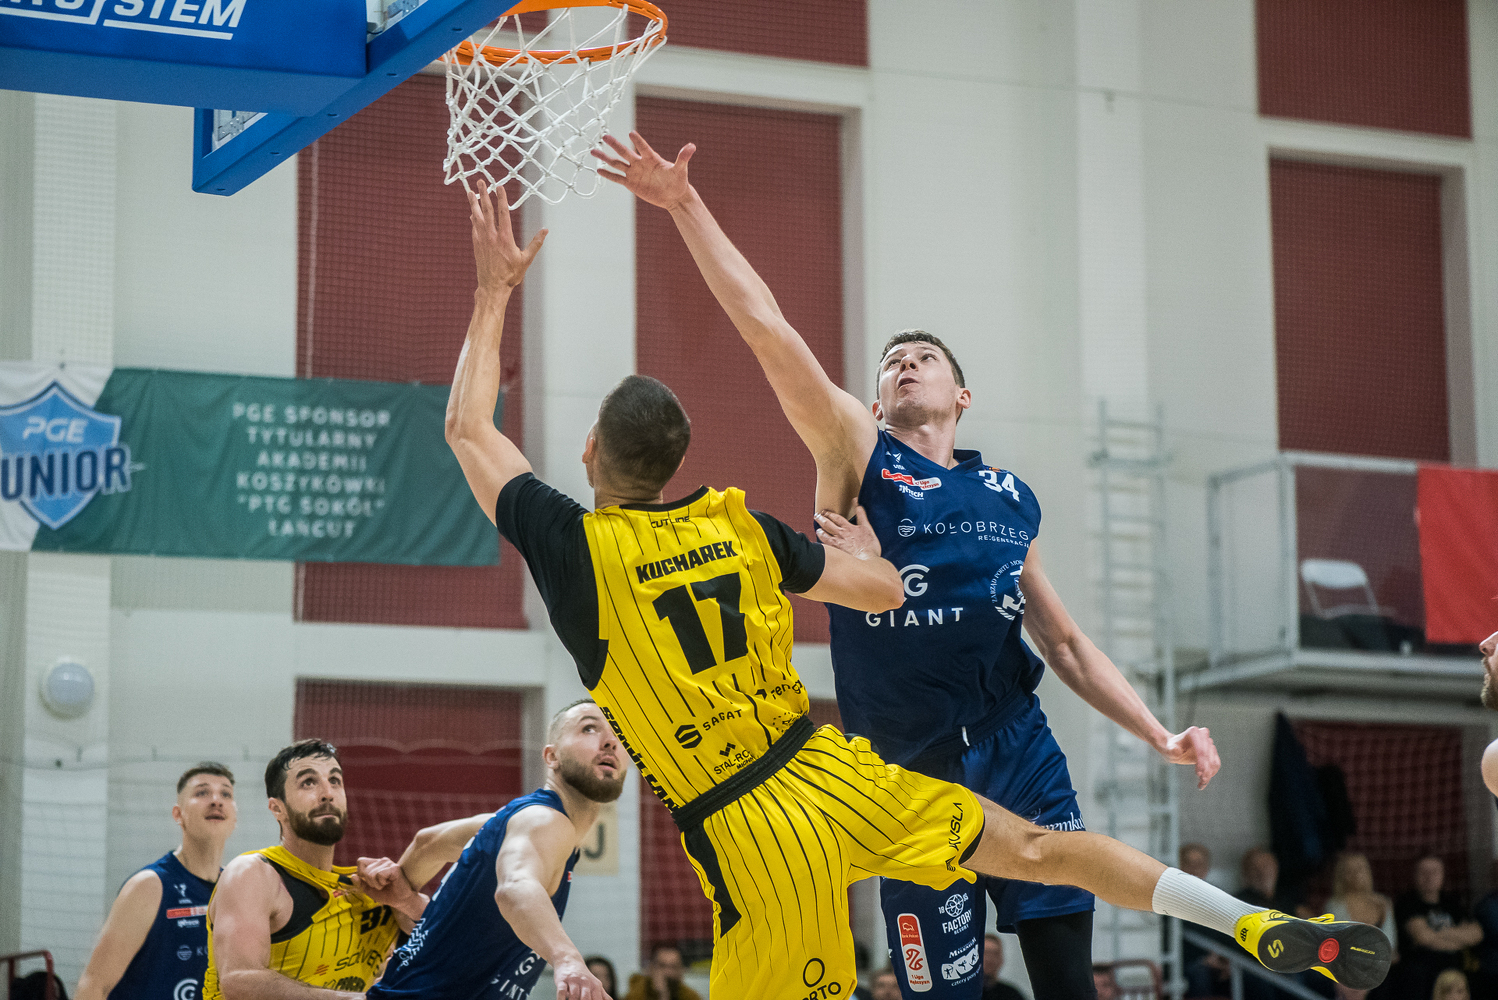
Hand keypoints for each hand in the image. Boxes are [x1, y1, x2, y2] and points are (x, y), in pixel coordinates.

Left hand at [349, 856, 421, 914]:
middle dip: (369, 882)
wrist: (399, 901)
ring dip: (376, 884)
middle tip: (381, 885)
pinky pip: (379, 875)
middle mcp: (382, 860)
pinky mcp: (394, 868)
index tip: (370, 882)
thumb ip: (360, 883)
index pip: (360, 861)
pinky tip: (390, 883)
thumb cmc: (386, 894)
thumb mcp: (369, 890)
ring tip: (386, 885)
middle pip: (364, 870)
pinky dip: (381, 883)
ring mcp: (389, 863)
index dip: (361, 873)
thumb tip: (352, 876)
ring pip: (371, 873)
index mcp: (376, 863)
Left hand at [467, 179, 546, 293]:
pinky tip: (472, 212)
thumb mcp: (526, 259)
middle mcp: (492, 236)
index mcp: (505, 238)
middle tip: (481, 181)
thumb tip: (545, 231)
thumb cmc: (511, 275)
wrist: (493, 286)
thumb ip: (536, 243)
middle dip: (484, 194)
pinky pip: (475, 227)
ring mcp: (482, 240)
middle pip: (487, 210)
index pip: (503, 213)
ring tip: (470, 191)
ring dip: (474, 203)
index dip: (501, 198)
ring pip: (477, 217)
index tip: (499, 186)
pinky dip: (473, 218)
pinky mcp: (477, 245)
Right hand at [552, 956, 611, 998]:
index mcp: (595, 985)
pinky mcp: (562, 980)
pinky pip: (561, 991)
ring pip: (574, 995)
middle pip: (585, 998)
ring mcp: (573, 980)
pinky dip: (561, 998)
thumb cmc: (584, 977)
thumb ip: (603, 995)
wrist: (569, 960)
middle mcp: (585, 982)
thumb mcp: (595, 984)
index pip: (597, 999)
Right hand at [592, 131, 694, 210]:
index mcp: (651, 158)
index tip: (631, 133)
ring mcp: (634, 173)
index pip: (643, 147)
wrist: (674, 196)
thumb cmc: (678, 181)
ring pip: (617, 164)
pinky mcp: (631, 183)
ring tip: (593, 151)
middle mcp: (640, 163)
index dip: (638, 141)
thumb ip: (683, 157)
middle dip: (615, 145)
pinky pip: (617, 178)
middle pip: (625, 153)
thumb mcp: (680, 170)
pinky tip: (598, 170)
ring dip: (606, 158)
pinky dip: (608, 175)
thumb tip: (692, 146)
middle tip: (604, 136)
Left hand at [814, 506, 880, 560]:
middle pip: (828, 524)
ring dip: (820, 531)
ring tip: (818, 530)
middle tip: (816, 516)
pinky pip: (825, 547)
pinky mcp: (835, 553)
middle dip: (821, 519)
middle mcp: (840, 535)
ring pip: (824, 535)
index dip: (830, 513)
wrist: (866, 562)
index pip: (837, 518)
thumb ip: (862, 515)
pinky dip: (821, 545)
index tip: (825, 511)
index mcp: (848, 528)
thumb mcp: (868, 528)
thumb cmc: (869, 546)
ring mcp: (836, 544)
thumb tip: (857, 503)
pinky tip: (819, 545)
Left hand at [1161, 726, 1220, 789]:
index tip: (1198, 774)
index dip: (1201, 762)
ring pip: (1214, 760)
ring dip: (1210, 773)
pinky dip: (1211, 773)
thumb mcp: (1169, 750)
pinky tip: (1203, 782)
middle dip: (1206, 769)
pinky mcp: (1212, 751)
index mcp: (1194, 732)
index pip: (1201, 749)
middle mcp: (1203, 735)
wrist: (1174, 748)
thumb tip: (1177, 752)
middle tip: (1201, 780)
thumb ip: (1172, 751)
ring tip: (1202, 782)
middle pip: (1208, 755)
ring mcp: (1209, 742)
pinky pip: (1215, 763)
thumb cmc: (1170, 748)